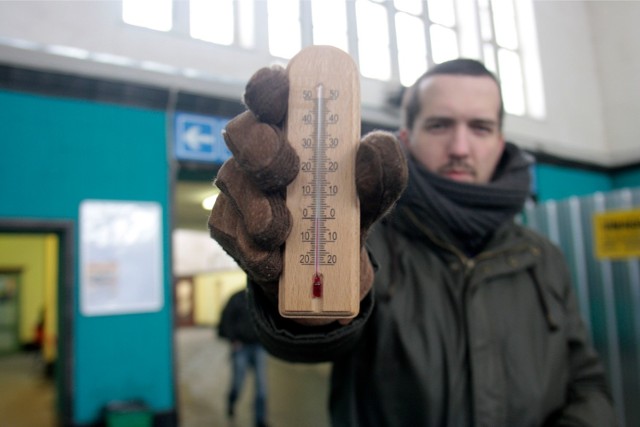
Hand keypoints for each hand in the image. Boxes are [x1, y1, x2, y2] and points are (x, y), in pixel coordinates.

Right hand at [208, 65, 407, 324]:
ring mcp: (240, 187)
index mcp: (295, 128)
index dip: (268, 86)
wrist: (332, 270)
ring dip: (257, 206)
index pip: (272, 92)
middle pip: (241, 130)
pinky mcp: (228, 224)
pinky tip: (275, 262)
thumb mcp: (379, 190)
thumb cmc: (350, 210)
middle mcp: (261, 150)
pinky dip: (253, 248)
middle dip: (261, 148)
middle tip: (287, 172)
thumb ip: (384, 166)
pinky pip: (228, 229)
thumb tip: (367, 148)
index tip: (278, 95)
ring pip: (231, 180)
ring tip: (281, 233)